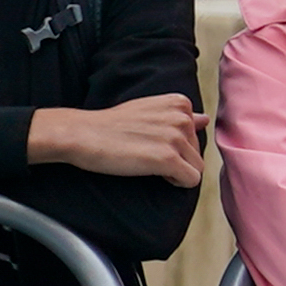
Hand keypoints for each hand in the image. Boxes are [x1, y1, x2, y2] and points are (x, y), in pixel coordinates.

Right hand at [25, 94, 206, 184]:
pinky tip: (157, 175)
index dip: (175, 145)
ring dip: (176, 171)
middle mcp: (182, 118)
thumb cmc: (109, 125)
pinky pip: (191, 179)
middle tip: (146, 156)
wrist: (82, 134)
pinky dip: (177, 182)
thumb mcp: (147, 110)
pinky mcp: (168, 159)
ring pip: (196, 167)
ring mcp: (176, 138)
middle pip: (197, 151)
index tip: (152, 144)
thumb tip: (204, 119)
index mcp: (179, 103)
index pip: (195, 133)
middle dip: (177, 159)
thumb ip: (177, 115)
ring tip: (148, 165)